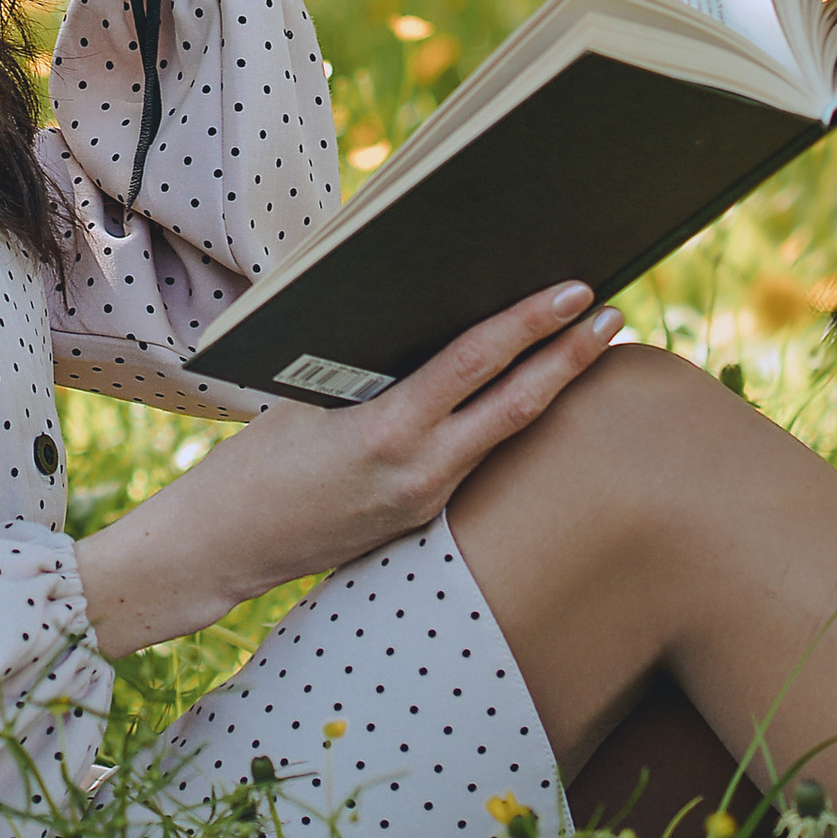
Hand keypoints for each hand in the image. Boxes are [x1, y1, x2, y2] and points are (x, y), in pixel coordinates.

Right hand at [73, 287, 625, 658]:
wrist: (225, 546)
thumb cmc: (254, 460)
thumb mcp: (308, 397)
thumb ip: (375, 369)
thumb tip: (434, 326)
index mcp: (387, 432)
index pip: (477, 363)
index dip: (532, 323)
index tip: (575, 291)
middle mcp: (419, 472)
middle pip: (517, 405)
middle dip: (570, 357)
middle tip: (611, 316)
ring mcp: (426, 501)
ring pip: (505, 436)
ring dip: (548, 390)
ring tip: (584, 349)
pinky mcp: (422, 519)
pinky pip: (476, 461)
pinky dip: (505, 422)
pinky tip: (523, 396)